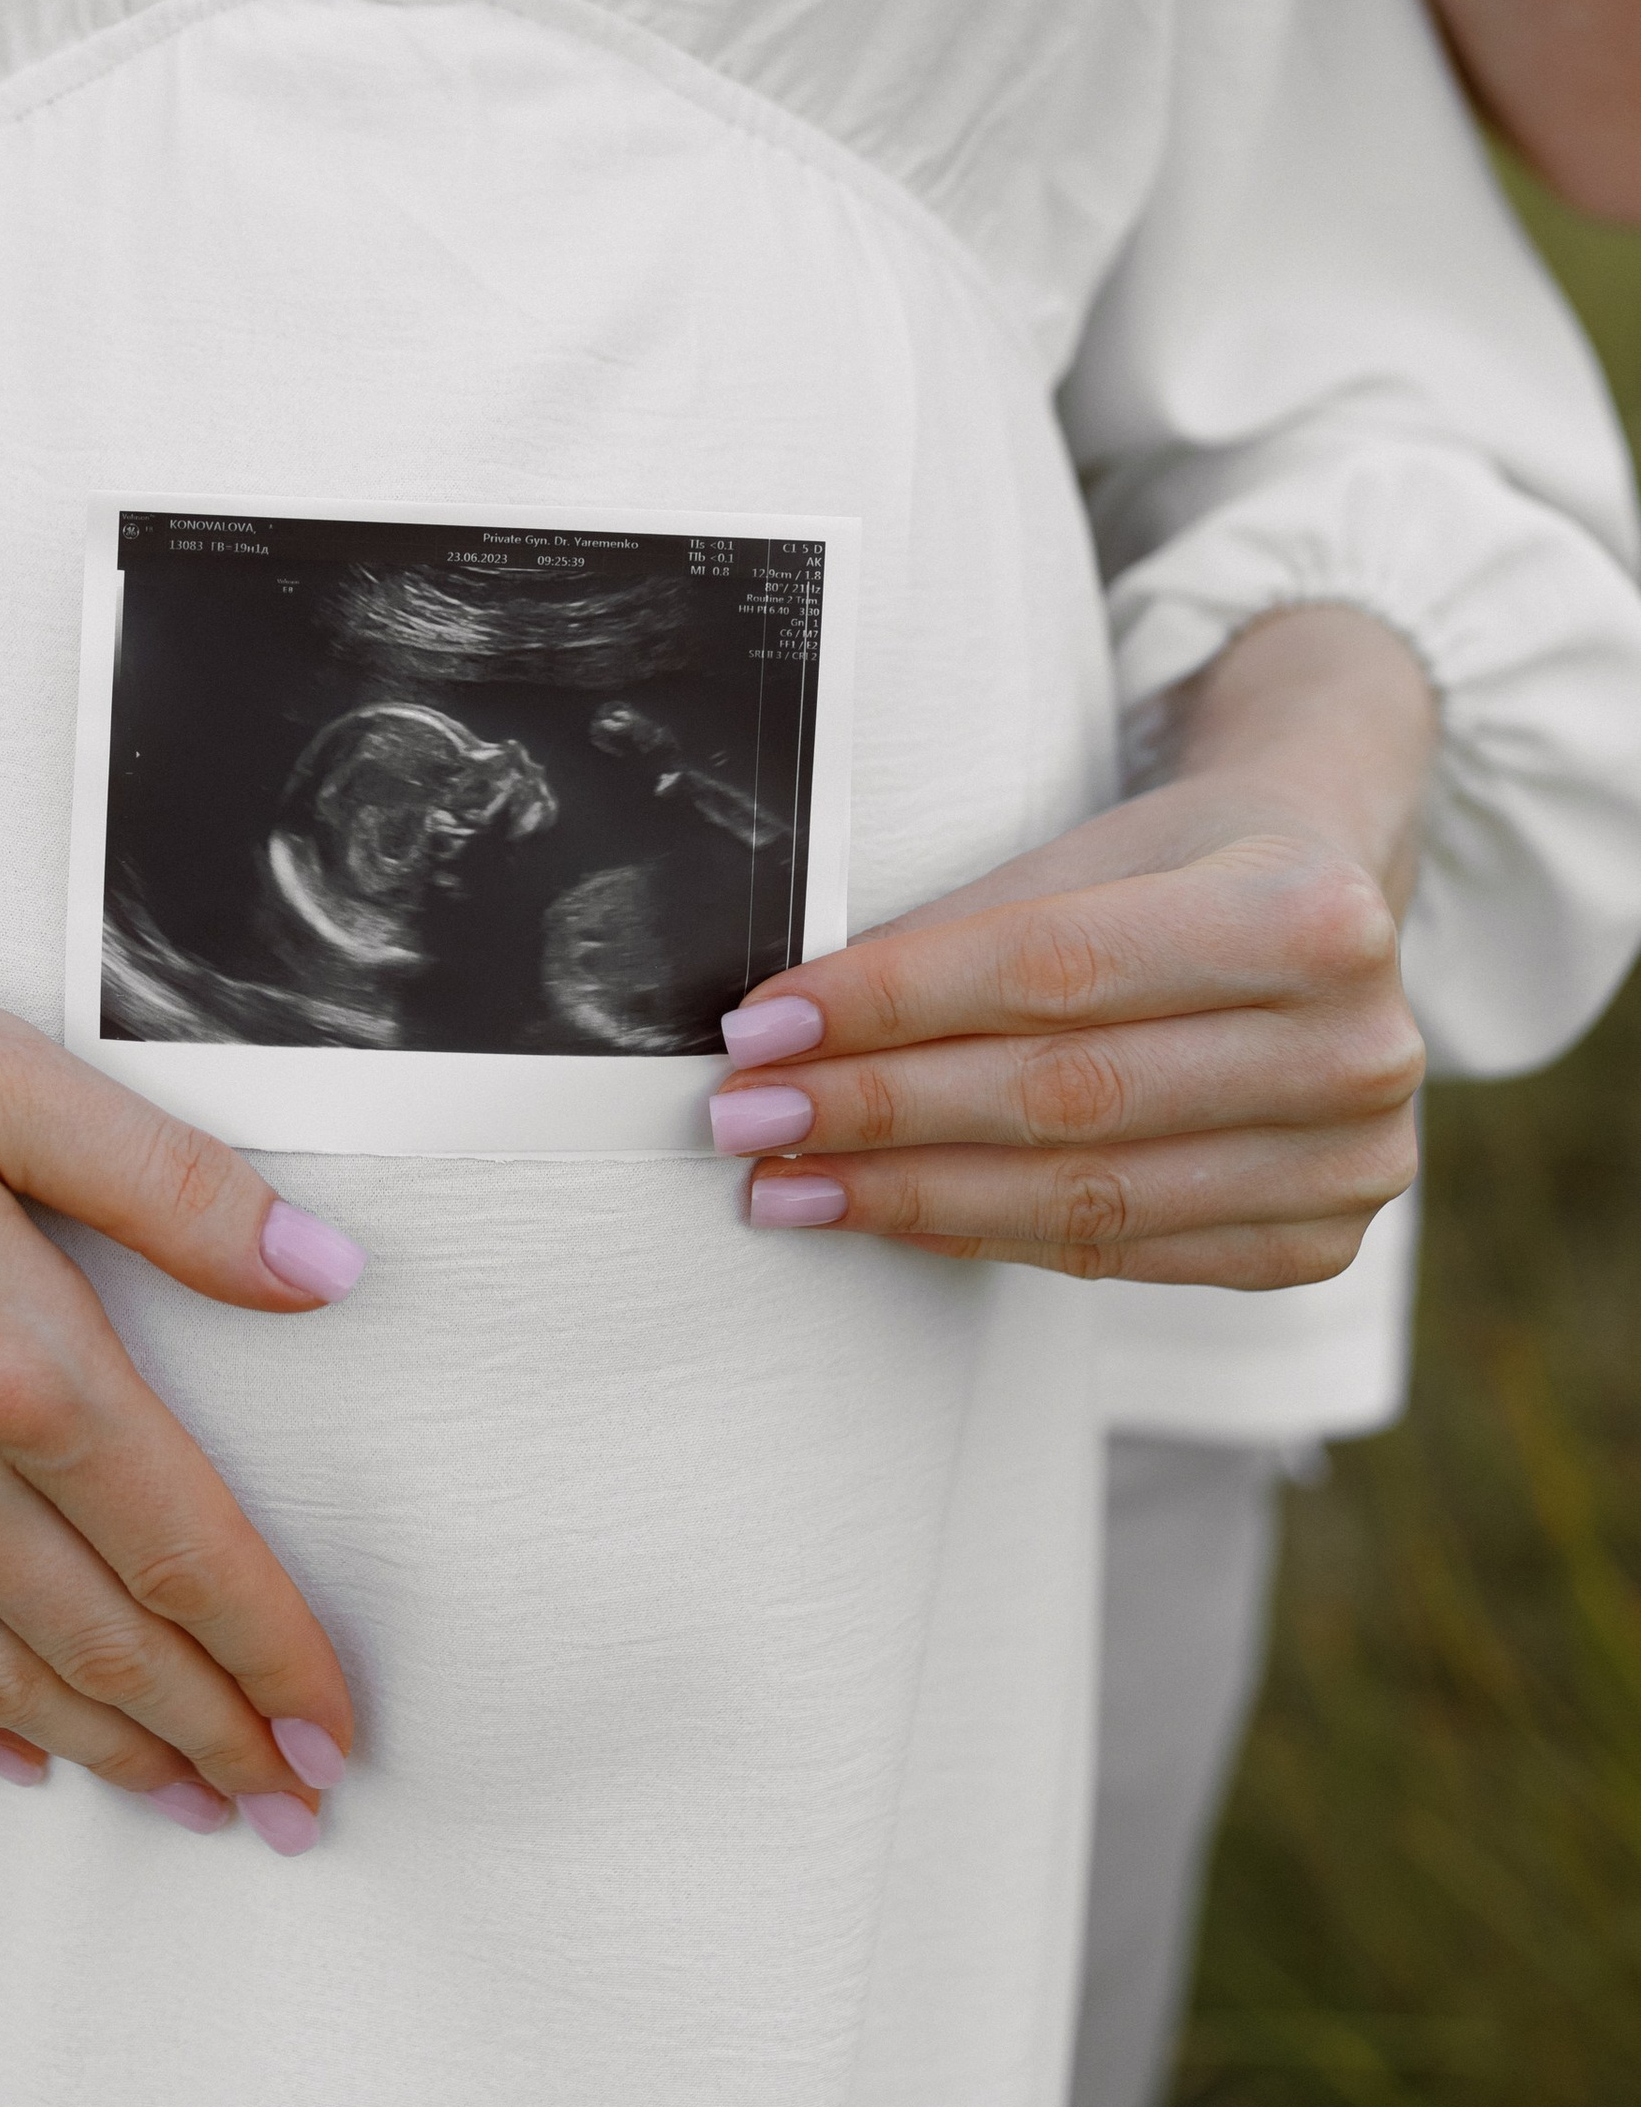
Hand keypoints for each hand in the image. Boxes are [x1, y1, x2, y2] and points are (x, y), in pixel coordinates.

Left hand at [710, 606, 1432, 1286]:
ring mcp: (1353, 1162)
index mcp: (1313, 912)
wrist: (1330, 898)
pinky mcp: (1319, 1244)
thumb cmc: (1187, 864)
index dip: (893, 1005)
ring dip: (910, 1192)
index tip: (765, 1026)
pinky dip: (985, 1233)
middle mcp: (1358, 1046)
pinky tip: (889, 1214)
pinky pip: (1117, 1253)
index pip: (1053, 970)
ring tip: (786, 1183)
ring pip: (1083, 1194)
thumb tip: (792, 1031)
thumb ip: (961, 938)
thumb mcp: (1089, 854)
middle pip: (1064, 1095)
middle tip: (749, 1119)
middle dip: (879, 1111)